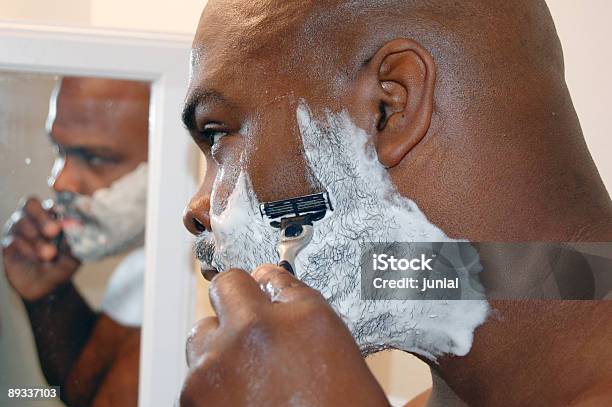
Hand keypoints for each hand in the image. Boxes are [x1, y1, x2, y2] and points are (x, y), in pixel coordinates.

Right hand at [2, 197, 79, 300]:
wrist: (46, 287)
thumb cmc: (63, 265)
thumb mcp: (73, 258)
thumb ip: (73, 246)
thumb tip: (78, 233)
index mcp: (55, 213)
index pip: (54, 198)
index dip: (58, 196)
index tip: (65, 208)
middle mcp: (36, 216)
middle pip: (32, 205)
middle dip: (43, 217)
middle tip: (54, 231)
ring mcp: (20, 227)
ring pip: (22, 222)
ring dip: (36, 238)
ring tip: (49, 254)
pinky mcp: (8, 242)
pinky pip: (12, 240)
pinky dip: (25, 249)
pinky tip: (37, 259)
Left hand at [180, 265, 388, 406]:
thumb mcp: (339, 360)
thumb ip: (305, 322)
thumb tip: (278, 296)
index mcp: (307, 316)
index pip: (274, 277)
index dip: (268, 287)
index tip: (262, 291)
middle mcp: (260, 326)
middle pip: (228, 285)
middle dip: (235, 300)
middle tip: (245, 323)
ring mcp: (223, 356)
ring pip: (202, 329)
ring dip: (217, 344)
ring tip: (239, 373)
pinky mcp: (195, 390)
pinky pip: (194, 371)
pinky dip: (209, 382)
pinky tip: (234, 400)